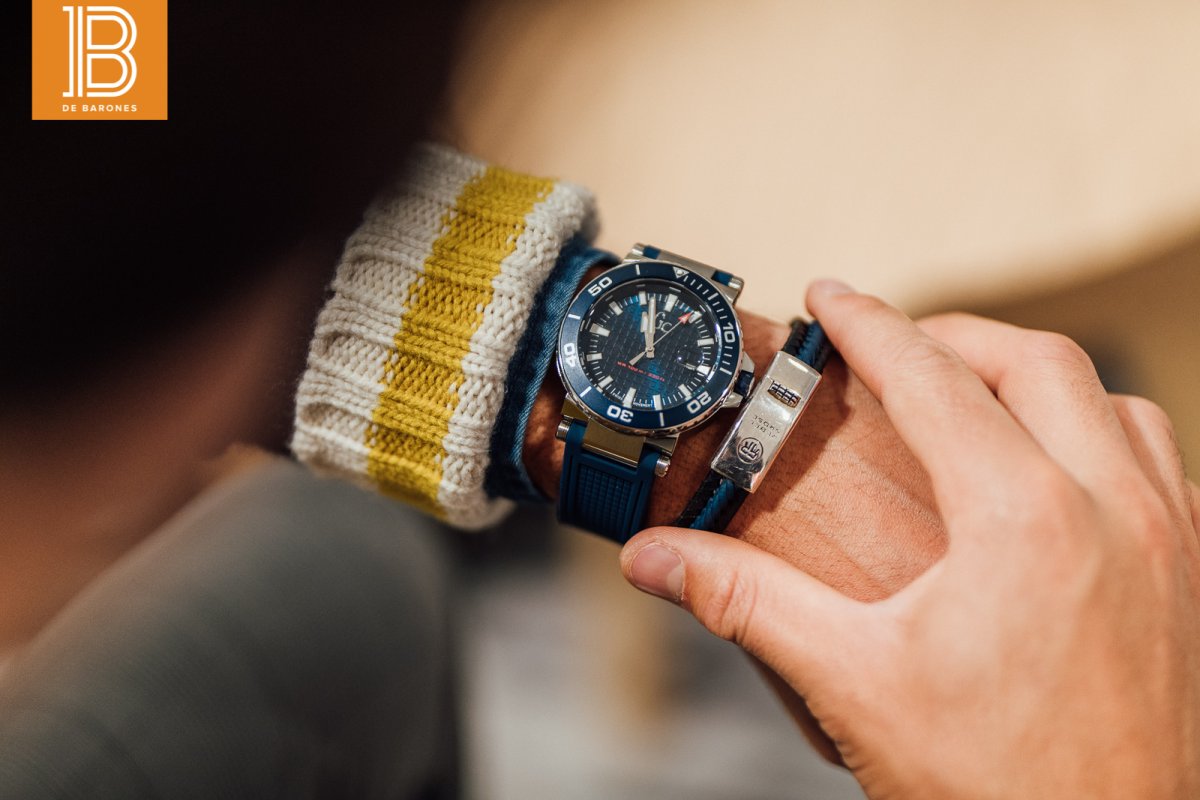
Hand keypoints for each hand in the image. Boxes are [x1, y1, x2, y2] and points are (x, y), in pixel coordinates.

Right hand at [621, 282, 1199, 797]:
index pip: (931, 379)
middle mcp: (1111, 510)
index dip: (868, 325)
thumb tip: (658, 559)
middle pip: (1034, 360)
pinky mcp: (1194, 577)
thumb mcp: (851, 682)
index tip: (829, 298)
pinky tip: (1059, 466)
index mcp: (1023, 519)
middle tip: (890, 344)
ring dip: (1036, 375)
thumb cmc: (996, 788)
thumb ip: (745, 602)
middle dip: (952, 335)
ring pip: (1112, 398)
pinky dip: (1099, 429)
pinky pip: (1158, 457)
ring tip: (974, 392)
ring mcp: (1170, 540)